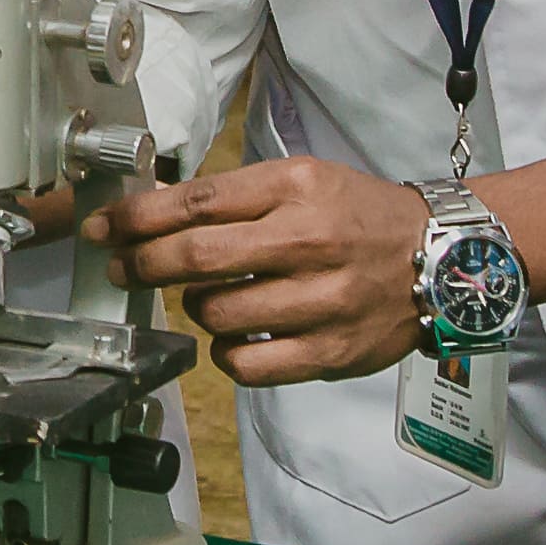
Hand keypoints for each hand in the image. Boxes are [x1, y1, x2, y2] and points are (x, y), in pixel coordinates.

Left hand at [93, 156, 431, 386]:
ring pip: (216, 314)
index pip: (198, 201)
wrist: (440, 259)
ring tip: (204, 296)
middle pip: (197, 258)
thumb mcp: (304, 180)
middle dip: (143, 264)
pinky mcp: (330, 353)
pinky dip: (225, 353)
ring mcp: (321, 302)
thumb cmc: (360, 216)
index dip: (138, 217)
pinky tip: (234, 336)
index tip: (105, 228)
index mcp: (297, 188)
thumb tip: (157, 213)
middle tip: (121, 268)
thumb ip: (236, 197)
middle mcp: (308, 241)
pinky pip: (247, 365)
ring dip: (192, 306)